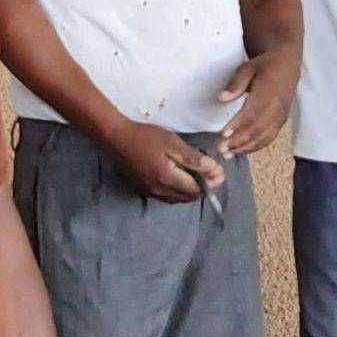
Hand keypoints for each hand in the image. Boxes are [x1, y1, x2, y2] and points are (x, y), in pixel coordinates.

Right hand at [105, 120, 226, 203]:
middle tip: (214, 175)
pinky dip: (180, 192)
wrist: (115, 139)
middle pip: (189, 197)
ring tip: (201, 177)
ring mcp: (151, 192)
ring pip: (179, 199)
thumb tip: (213, 170)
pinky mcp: (145, 190)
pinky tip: (182, 180)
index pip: (197, 189)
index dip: (212, 183)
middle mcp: (160, 191)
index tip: (221, 173)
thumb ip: (193, 159)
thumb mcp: (172, 143)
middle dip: (204, 188)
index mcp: (168, 179)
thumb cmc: (145, 137)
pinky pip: (168, 197)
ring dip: (192, 191)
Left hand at [216, 48, 297, 159]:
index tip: (223, 134)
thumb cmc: (265, 66)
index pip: (252, 112)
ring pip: (264, 137)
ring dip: (245, 148)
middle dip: (238, 141)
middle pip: (257, 129)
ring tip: (227, 154)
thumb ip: (235, 83)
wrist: (288, 66)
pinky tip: (241, 150)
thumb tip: (221, 98)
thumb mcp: (248, 68)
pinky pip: (269, 138)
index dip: (238, 125)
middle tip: (220, 149)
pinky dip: (255, 147)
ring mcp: (281, 116)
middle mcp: (277, 107)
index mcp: (269, 92)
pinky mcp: (281, 122)